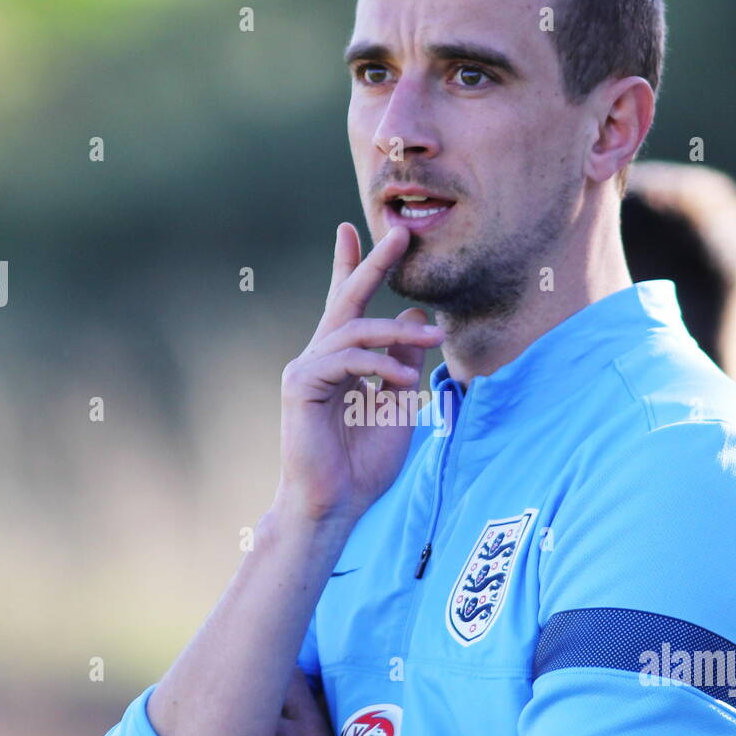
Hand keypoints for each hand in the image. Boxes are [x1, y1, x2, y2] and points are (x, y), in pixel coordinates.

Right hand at [274, 221, 444, 523]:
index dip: (351, 266)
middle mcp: (319, 358)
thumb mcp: (398, 404)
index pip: (347, 307)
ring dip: (398, 331)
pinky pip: (345, 360)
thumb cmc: (363, 464)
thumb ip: (404, 362)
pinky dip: (379, 364)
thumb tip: (414, 315)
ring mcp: (305, 369)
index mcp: (341, 362)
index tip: (356, 229)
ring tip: (435, 335)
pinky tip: (404, 380)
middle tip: (399, 232)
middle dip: (372, 264)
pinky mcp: (300, 386)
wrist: (334, 506)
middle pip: (346, 300)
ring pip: (353, 329)